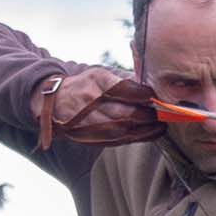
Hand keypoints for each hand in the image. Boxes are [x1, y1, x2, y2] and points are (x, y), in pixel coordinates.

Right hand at [33, 66, 158, 148]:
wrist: (54, 102)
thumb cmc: (84, 86)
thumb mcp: (99, 75)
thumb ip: (123, 81)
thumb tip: (150, 89)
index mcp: (95, 82)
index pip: (123, 89)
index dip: (142, 94)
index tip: (153, 95)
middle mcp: (91, 102)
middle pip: (124, 112)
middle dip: (147, 115)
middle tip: (162, 114)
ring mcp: (89, 121)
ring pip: (123, 129)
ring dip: (145, 129)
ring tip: (160, 125)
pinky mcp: (90, 136)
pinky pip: (117, 140)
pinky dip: (136, 137)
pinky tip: (149, 133)